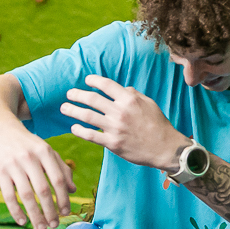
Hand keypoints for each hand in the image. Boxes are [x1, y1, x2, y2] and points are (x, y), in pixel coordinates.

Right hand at [0, 119, 75, 228]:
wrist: (1, 131)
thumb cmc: (29, 145)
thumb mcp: (47, 151)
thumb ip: (62, 169)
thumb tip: (73, 190)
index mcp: (45, 152)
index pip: (58, 179)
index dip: (63, 198)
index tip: (66, 212)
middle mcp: (30, 158)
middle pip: (42, 190)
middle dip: (50, 210)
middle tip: (54, 225)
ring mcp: (13, 165)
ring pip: (25, 195)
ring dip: (34, 215)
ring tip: (40, 228)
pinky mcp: (0, 172)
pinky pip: (8, 195)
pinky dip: (16, 210)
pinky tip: (22, 221)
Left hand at [61, 76, 189, 171]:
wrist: (165, 148)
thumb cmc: (158, 124)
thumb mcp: (149, 103)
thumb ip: (133, 94)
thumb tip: (121, 89)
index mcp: (129, 99)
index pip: (106, 85)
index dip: (93, 80)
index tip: (86, 80)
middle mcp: (120, 112)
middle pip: (92, 100)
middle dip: (77, 95)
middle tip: (68, 93)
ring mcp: (115, 128)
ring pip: (87, 116)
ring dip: (73, 111)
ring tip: (64, 108)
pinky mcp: (112, 143)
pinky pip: (91, 136)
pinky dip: (80, 131)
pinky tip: (74, 128)